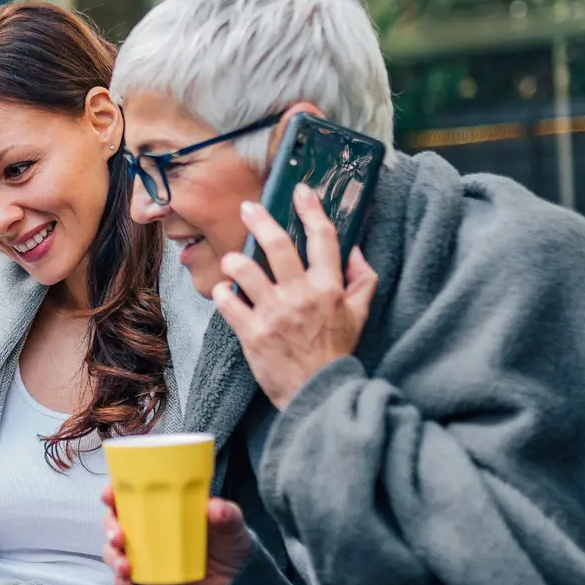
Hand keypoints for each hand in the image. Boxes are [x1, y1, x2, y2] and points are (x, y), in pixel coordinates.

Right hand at [103, 483, 251, 584]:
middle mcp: (146, 533)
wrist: (239, 579)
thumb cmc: (230, 543)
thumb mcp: (232, 525)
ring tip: (125, 565)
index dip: (113, 494)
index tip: (109, 494)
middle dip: (109, 528)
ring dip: (113, 558)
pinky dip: (122, 583)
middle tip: (118, 535)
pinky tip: (126, 583)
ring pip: (115, 555)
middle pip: (114, 526)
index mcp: (159, 511)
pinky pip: (127, 584)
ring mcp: (146, 560)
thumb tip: (215, 508)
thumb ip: (227, 515)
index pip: (128, 498)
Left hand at [218, 184, 376, 407]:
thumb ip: (362, 280)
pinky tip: (225, 291)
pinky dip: (222, 293)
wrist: (318, 393)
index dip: (311, 210)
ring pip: (246, 270)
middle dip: (259, 220)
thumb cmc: (335, 352)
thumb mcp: (359, 315)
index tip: (300, 191)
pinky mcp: (252, 333)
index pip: (323, 239)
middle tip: (247, 208)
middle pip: (278, 245)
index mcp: (329, 288)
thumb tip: (356, 250)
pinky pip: (228, 302)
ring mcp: (275, 314)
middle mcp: (302, 296)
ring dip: (234, 260)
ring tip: (231, 259)